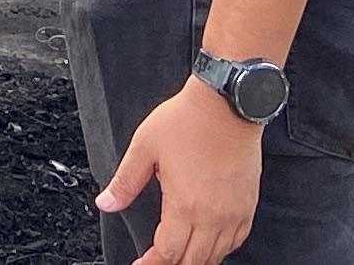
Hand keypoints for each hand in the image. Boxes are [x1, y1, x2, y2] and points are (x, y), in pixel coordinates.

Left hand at [98, 79, 262, 264]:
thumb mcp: (144, 147)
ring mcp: (234, 213)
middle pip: (192, 262)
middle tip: (154, 261)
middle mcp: (213, 216)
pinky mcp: (248, 205)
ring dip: (195, 260)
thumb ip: (125, 182)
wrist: (227, 104)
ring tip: (177, 256)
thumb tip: (105, 204)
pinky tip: (207, 243)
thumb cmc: (186, 121)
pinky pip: (236, 241)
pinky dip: (219, 249)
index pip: (167, 254)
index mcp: (185, 206)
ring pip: (216, 256)